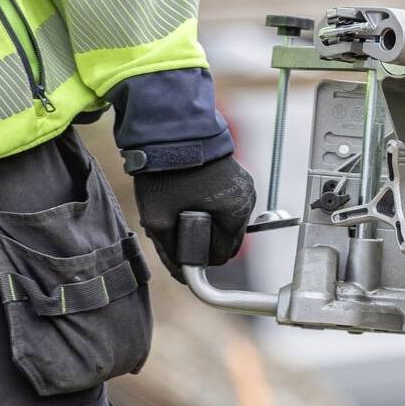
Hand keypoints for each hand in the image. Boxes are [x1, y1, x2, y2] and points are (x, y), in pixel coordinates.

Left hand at [131, 154, 257, 281]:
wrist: (170, 132)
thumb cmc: (166, 175)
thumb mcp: (157, 219)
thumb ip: (169, 250)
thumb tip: (181, 273)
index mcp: (234, 214)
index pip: (222, 255)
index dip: (199, 256)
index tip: (180, 247)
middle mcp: (247, 202)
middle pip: (227, 239)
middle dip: (204, 239)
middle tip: (178, 227)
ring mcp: (245, 187)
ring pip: (227, 221)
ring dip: (208, 222)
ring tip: (182, 209)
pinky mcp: (239, 176)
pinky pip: (228, 203)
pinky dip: (212, 206)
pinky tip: (191, 196)